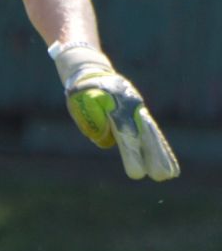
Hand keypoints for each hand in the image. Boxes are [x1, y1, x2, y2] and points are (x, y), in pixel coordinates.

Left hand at [63, 67, 179, 180]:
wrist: (93, 73)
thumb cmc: (84, 92)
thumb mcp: (82, 102)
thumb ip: (92, 120)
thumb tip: (105, 140)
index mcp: (115, 104)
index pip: (125, 133)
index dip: (132, 153)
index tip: (136, 172)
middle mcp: (132, 108)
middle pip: (145, 135)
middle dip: (154, 156)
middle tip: (161, 177)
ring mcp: (138, 111)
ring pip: (152, 134)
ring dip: (161, 155)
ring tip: (169, 175)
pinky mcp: (139, 115)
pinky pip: (152, 133)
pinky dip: (159, 147)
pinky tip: (167, 163)